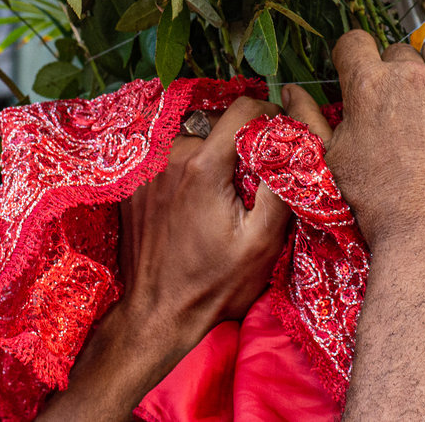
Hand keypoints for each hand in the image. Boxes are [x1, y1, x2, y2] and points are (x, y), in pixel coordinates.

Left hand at [38, 96, 288, 421]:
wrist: (157, 315)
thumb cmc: (212, 285)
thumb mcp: (262, 242)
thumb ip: (279, 188)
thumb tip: (292, 147)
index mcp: (203, 165)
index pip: (241, 109)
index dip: (268, 114)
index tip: (279, 133)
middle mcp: (169, 157)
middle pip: (217, 126)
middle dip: (239, 145)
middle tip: (252, 181)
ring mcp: (146, 169)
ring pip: (193, 142)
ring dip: (211, 158)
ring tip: (221, 198)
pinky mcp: (133, 184)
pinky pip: (169, 160)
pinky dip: (186, 171)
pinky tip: (193, 205)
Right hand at [287, 31, 424, 421]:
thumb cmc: (377, 202)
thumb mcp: (331, 159)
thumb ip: (308, 117)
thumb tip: (289, 90)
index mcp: (366, 85)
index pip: (354, 41)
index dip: (352, 55)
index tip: (358, 70)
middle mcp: (408, 75)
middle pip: (397, 50)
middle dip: (392, 69)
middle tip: (395, 102)